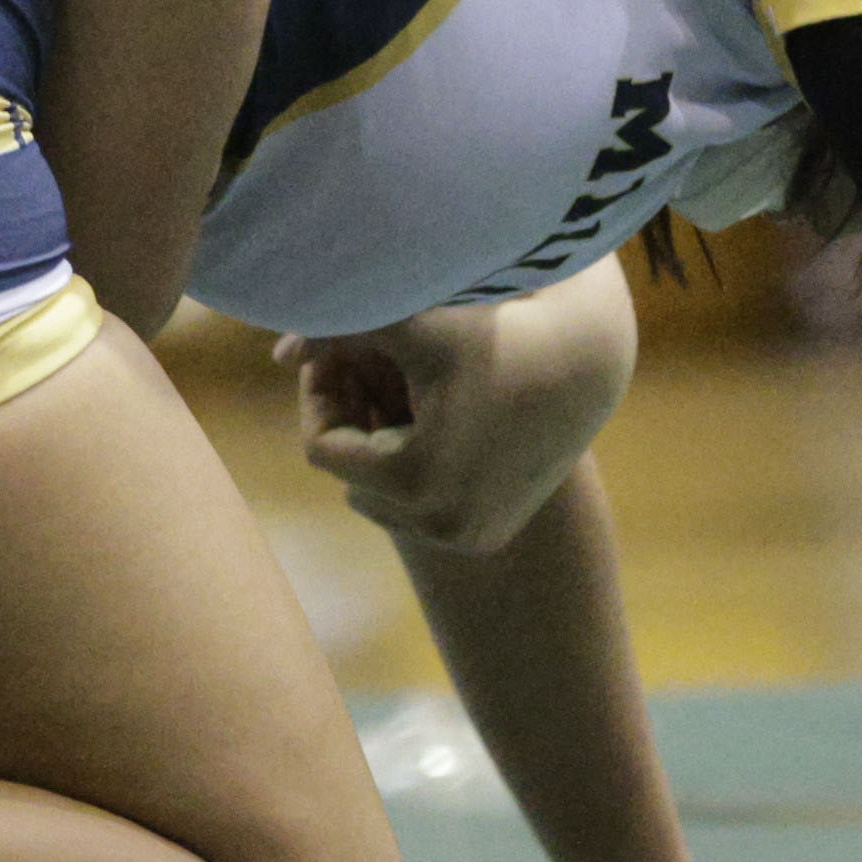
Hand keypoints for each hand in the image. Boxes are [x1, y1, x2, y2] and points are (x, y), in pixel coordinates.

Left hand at [291, 314, 496, 544]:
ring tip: (390, 385)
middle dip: (350, 420)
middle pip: (352, 476)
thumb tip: (277, 354)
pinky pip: (418, 506)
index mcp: (415, 481)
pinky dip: (413, 466)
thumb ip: (337, 330)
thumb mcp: (410, 323)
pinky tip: (427, 414)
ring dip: (377, 445)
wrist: (583, 361)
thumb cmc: (493, 330)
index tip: (327, 354)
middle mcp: (442, 525)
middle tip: (356, 364)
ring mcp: (468, 537)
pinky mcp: (487, 535)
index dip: (320, 397)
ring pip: (381, 495)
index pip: (323, 449)